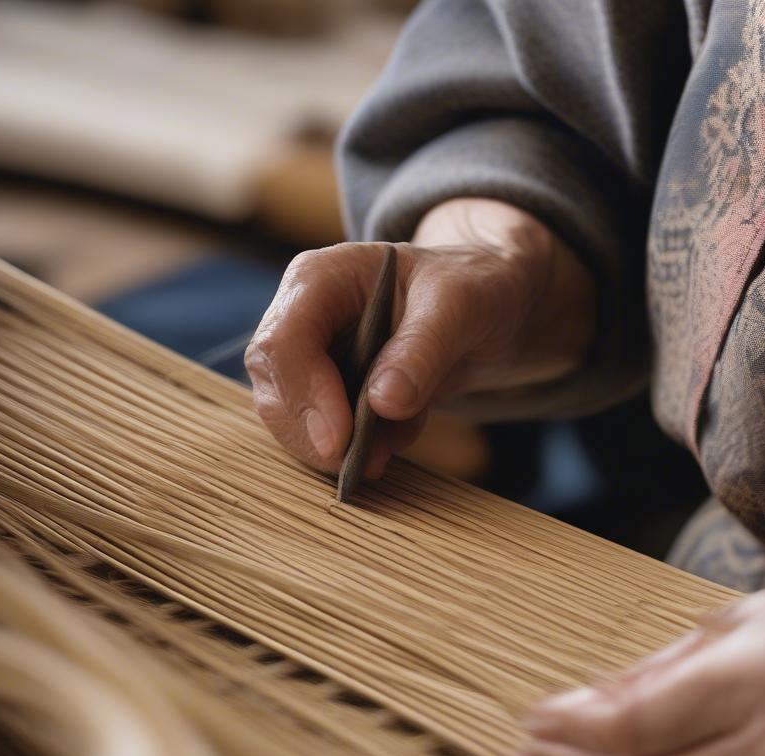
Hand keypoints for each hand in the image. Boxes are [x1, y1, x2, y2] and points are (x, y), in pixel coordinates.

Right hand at [245, 198, 594, 477]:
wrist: (488, 307)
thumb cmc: (472, 287)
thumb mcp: (461, 306)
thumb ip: (422, 351)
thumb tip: (382, 403)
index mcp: (322, 280)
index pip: (284, 342)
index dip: (304, 395)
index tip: (340, 442)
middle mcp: (305, 318)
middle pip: (275, 388)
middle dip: (312, 435)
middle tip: (359, 466)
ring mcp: (314, 360)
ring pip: (293, 420)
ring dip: (337, 447)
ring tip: (394, 444)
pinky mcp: (332, 395)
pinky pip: (325, 435)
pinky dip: (359, 448)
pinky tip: (401, 434)